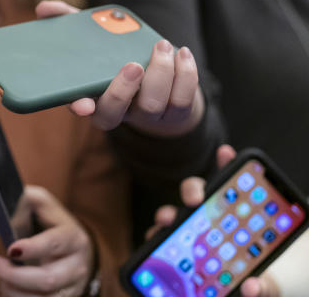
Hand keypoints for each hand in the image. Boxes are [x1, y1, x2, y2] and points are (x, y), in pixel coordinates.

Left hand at [0, 186, 94, 296]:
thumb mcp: (40, 203)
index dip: (34, 248)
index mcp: (73, 238)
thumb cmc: (51, 222)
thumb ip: (20, 202)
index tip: (11, 250)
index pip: (55, 244)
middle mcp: (76, 266)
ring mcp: (71, 288)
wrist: (75, 248)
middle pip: (48, 279)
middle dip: (14, 276)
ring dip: (12, 292)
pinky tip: (3, 286)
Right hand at [36, 0, 204, 136]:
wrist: (156, 82)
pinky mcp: (175, 112)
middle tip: (132, 64)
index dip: (81, 107)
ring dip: (160, 73)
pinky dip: (186, 74)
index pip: (82, 108)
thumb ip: (67, 22)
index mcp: (91, 95)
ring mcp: (146, 115)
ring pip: (152, 104)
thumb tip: (44, 8)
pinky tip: (180, 52)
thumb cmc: (114, 57)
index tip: (83, 103)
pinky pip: (183, 99)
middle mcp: (118, 111)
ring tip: (161, 45)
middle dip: (123, 89)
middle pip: (117, 110)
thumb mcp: (90, 39)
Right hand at [151, 146, 279, 296]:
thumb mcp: (278, 283)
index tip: (226, 152)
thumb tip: (252, 287)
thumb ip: (269, 286)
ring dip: (167, 216)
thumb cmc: (273, 284)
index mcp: (241, 223)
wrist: (263, 294)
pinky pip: (166, 248)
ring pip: (175, 220)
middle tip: (195, 200)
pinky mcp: (181, 257)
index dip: (228, 166)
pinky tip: (157, 251)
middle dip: (192, 190)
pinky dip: (158, 247)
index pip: (234, 189)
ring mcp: (196, 240)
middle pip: (198, 196)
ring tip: (165, 222)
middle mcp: (214, 226)